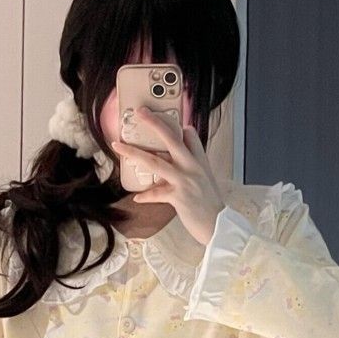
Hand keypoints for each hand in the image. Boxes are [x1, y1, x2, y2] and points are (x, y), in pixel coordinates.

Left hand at [110, 107, 224, 246]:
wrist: (219, 225)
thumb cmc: (210, 204)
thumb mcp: (205, 178)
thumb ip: (192, 164)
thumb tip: (180, 158)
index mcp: (199, 161)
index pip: (190, 136)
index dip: (178, 126)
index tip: (162, 116)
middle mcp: (192, 167)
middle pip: (171, 139)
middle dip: (154, 124)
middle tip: (140, 112)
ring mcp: (185, 180)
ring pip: (156, 162)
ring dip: (135, 153)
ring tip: (119, 147)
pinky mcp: (178, 196)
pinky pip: (156, 193)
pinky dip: (146, 196)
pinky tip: (137, 197)